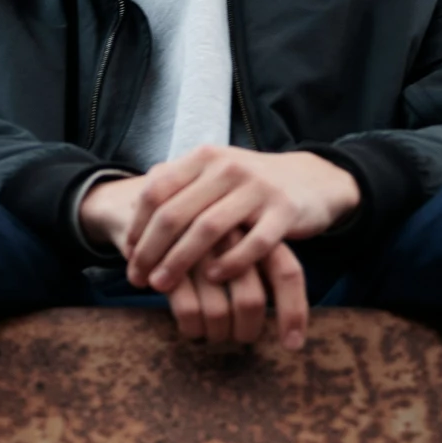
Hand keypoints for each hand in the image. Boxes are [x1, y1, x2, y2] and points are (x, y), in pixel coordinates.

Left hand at [79, 148, 359, 350]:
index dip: (138, 225)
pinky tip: (214, 278)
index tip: (129, 254)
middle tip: (138, 279)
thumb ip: (178, 184)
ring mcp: (258, 188)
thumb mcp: (214, 173)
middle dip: (151, 250)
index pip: (156, 190)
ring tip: (163, 285)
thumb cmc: (249, 185)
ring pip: (208, 228)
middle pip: (176, 212)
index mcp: (205, 157)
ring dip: (180, 261)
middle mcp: (228, 167)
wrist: (312, 180)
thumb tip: (130, 208)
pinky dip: (229, 262)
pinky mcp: (284, 210)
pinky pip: (253, 242)